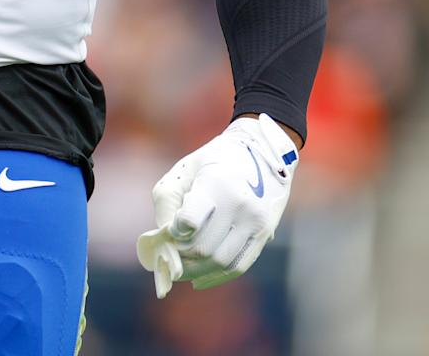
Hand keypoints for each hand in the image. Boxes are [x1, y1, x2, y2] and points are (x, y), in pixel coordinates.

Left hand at [135, 113, 295, 296]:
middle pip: (203, 248)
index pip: (190, 222)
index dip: (174, 233)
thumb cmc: (213, 160)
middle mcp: (239, 204)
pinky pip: (239, 265)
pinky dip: (217, 277)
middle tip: (169, 257)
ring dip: (196, 271)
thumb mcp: (184, 170)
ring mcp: (256, 221)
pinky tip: (199, 279)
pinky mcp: (265, 233)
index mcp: (216, 183)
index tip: (169, 232)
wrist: (262, 150)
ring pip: (221, 262)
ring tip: (181, 269)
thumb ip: (167, 203)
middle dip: (181, 257)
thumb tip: (163, 239)